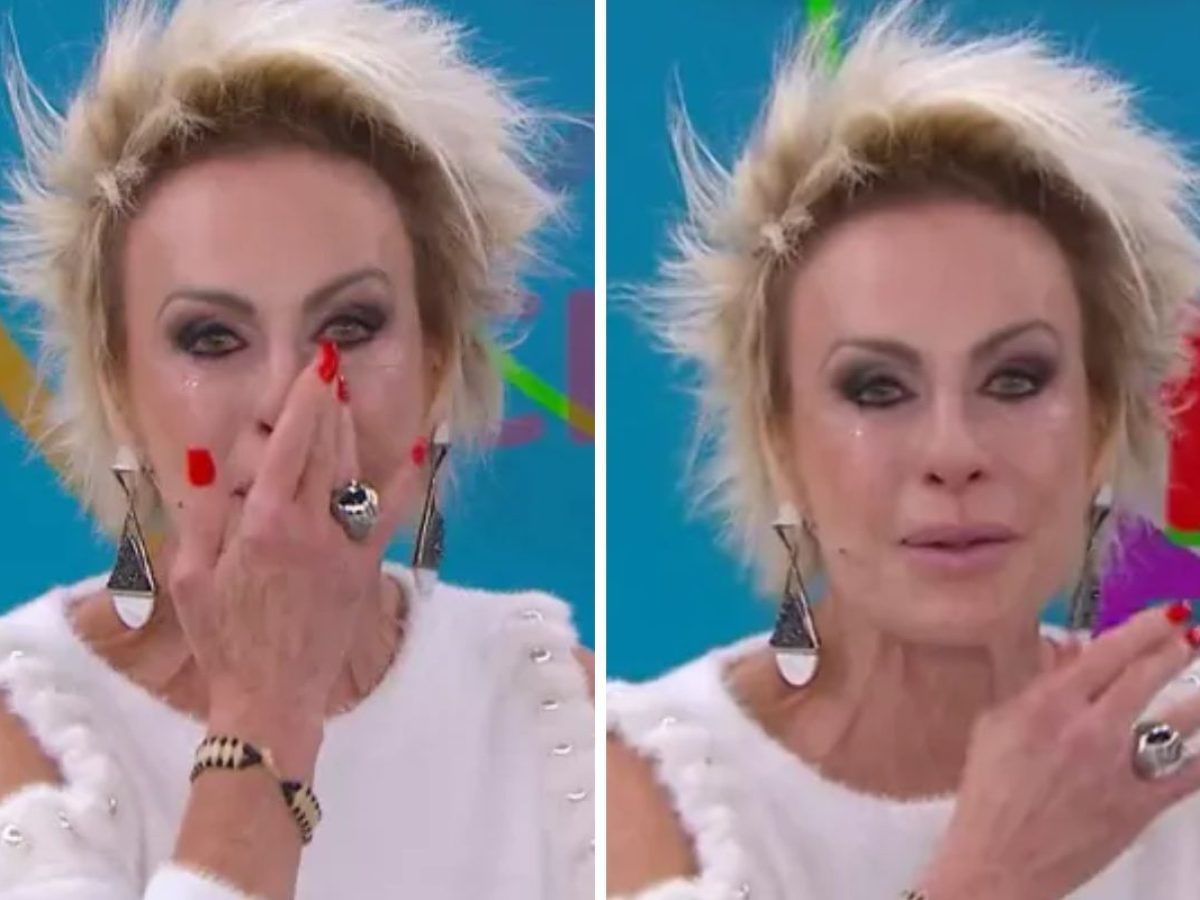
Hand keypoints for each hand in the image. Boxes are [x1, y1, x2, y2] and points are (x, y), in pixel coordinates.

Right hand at [167, 343, 416, 759]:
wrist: (272, 696)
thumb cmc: (223, 639)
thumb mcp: (191, 577)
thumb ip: (201, 514)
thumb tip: (207, 457)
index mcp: (263, 524)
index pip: (292, 445)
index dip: (308, 400)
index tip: (318, 366)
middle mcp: (309, 528)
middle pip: (326, 450)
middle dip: (330, 404)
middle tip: (331, 366)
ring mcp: (343, 548)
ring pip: (353, 475)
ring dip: (352, 431)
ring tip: (347, 396)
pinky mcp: (364, 569)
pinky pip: (390, 517)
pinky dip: (404, 481)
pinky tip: (418, 448)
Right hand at [920, 604, 1199, 899]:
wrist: (999, 864)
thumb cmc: (989, 796)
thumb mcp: (995, 726)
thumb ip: (1032, 684)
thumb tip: (1065, 652)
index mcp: (1047, 705)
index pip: (1107, 652)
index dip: (1144, 628)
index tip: (1168, 613)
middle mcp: (1087, 730)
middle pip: (1146, 676)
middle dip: (1177, 649)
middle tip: (1193, 635)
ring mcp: (1118, 768)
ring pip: (1177, 720)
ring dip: (1199, 697)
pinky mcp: (1139, 805)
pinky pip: (1188, 773)